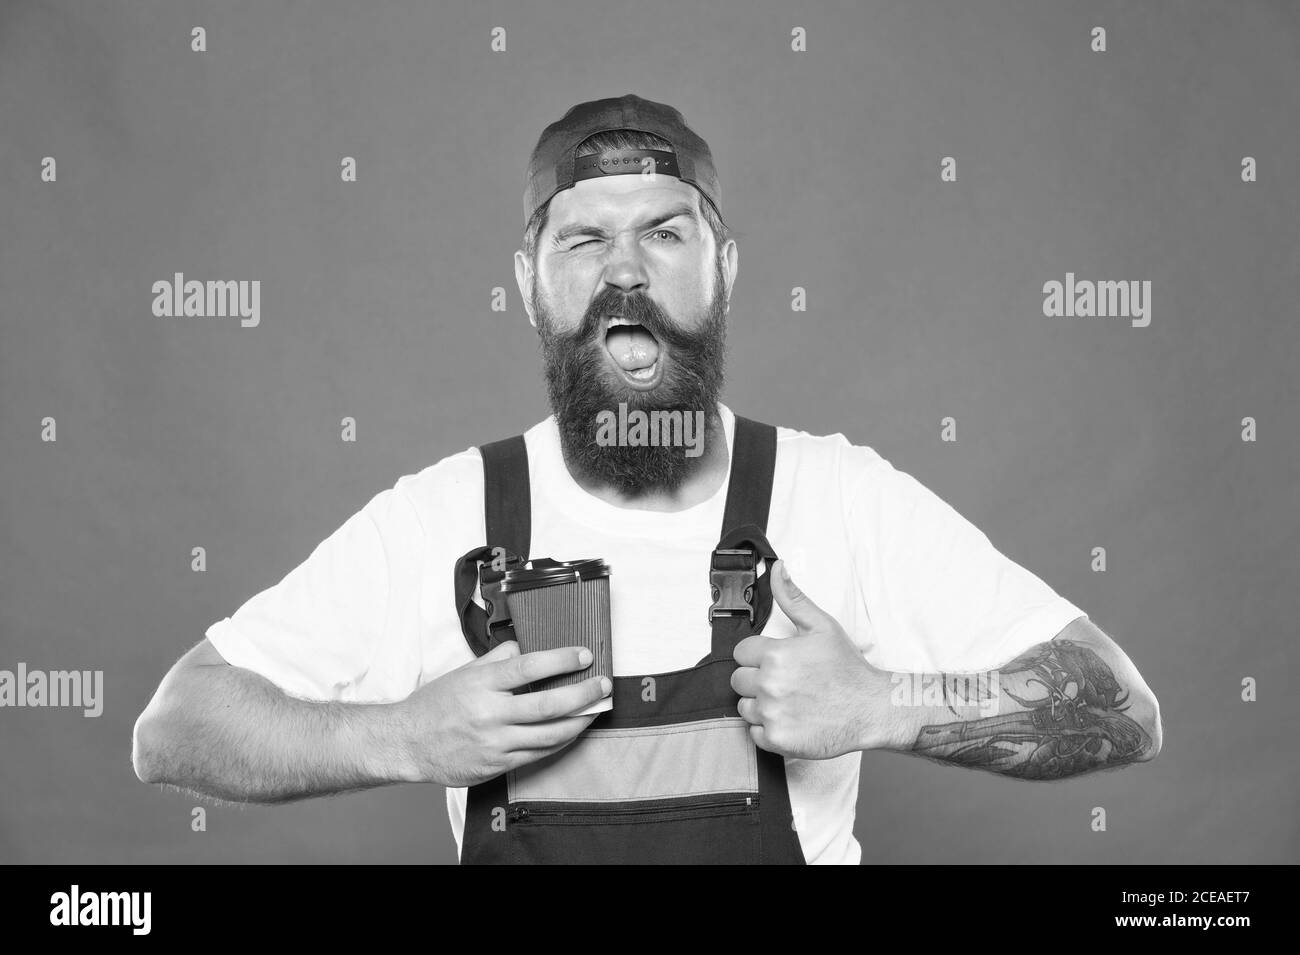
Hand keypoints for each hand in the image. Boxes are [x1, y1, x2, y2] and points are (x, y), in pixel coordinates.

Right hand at [396, 641, 611, 786]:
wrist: (407, 743)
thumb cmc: (435, 704)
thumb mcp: (464, 672)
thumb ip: (497, 658)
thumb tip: (527, 644)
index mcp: (482, 683)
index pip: (530, 666)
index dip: (562, 659)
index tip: (585, 654)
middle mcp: (490, 713)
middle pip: (548, 705)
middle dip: (583, 694)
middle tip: (603, 685)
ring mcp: (494, 742)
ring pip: (548, 734)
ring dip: (579, 722)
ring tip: (595, 710)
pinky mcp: (496, 765)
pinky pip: (537, 754)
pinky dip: (560, 741)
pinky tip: (572, 731)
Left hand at [731, 560, 892, 757]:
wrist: (871, 708)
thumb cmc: (847, 668)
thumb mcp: (822, 626)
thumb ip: (792, 598)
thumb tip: (777, 568)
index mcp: (776, 655)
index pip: (741, 652)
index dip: (758, 655)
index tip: (779, 661)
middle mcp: (770, 684)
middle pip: (738, 679)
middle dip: (756, 679)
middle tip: (786, 682)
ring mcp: (772, 713)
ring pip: (743, 706)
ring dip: (760, 705)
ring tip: (790, 701)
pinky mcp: (777, 739)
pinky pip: (753, 733)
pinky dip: (767, 729)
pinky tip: (790, 719)